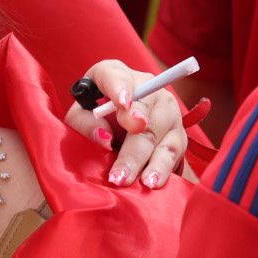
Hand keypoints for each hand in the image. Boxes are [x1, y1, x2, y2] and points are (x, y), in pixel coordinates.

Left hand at [65, 60, 187, 188]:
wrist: (115, 121)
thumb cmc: (93, 115)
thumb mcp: (79, 116)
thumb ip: (84, 123)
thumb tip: (103, 137)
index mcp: (115, 74)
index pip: (116, 75)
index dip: (120, 88)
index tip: (122, 103)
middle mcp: (147, 88)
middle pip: (144, 114)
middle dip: (133, 147)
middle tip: (120, 173)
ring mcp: (167, 110)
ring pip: (163, 136)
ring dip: (153, 162)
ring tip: (144, 183)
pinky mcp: (178, 133)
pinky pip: (175, 152)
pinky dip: (165, 169)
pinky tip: (156, 183)